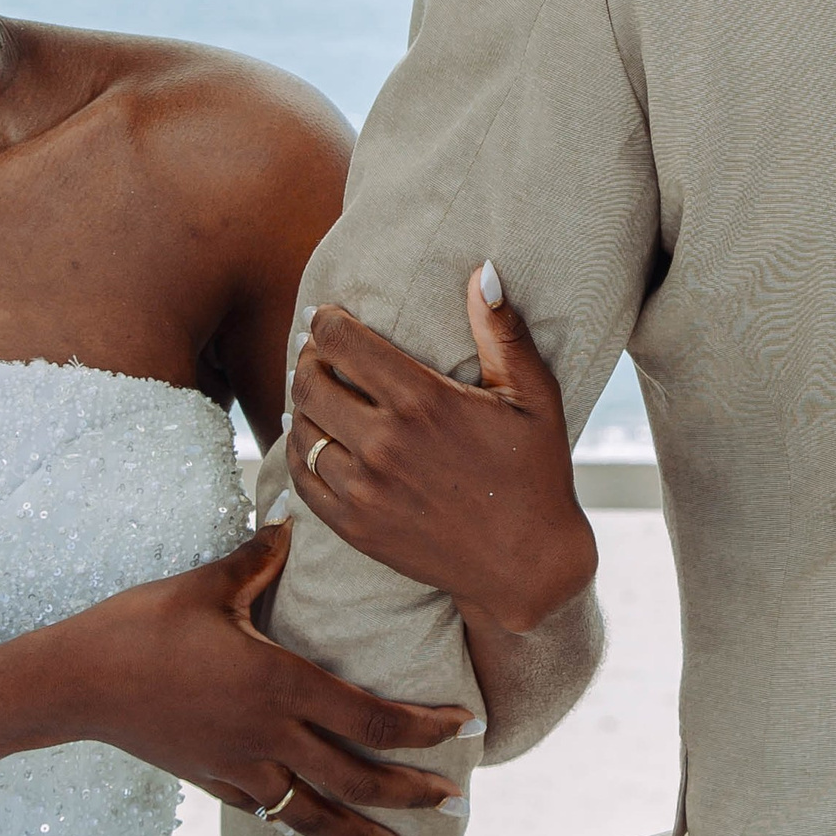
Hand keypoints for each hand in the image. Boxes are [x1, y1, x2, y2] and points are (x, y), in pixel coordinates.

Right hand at [44, 517, 471, 835]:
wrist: (75, 682)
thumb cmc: (141, 625)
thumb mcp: (209, 583)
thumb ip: (261, 560)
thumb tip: (292, 526)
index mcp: (280, 684)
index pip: (372, 716)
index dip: (425, 728)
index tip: (468, 729)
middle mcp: (269, 735)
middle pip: (358, 777)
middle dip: (413, 794)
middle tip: (458, 806)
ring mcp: (239, 767)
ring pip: (316, 814)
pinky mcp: (211, 781)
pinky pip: (270, 813)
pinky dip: (303, 826)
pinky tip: (318, 834)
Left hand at [289, 270, 596, 633]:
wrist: (526, 564)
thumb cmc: (535, 473)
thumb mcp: (533, 397)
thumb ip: (502, 332)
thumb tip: (481, 271)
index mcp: (423, 401)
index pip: (341, 341)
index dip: (325, 322)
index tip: (326, 317)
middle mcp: (385, 443)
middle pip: (308, 381)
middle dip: (307, 358)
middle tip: (317, 353)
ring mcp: (365, 489)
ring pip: (300, 428)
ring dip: (301, 405)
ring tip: (317, 393)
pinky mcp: (354, 527)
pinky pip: (302, 477)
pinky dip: (300, 451)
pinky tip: (315, 438)